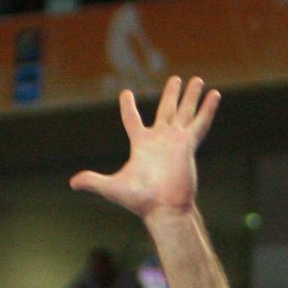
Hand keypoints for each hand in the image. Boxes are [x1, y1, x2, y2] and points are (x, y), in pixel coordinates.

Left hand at [70, 76, 219, 223]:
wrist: (163, 209)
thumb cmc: (140, 200)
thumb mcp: (112, 188)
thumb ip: (93, 181)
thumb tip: (72, 183)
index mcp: (141, 144)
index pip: (132, 119)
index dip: (128, 107)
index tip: (126, 93)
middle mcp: (160, 139)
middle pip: (166, 110)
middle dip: (172, 94)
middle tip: (176, 79)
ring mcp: (176, 141)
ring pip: (184, 112)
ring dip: (190, 96)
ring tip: (197, 80)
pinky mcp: (188, 145)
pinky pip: (199, 123)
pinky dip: (207, 109)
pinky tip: (214, 95)